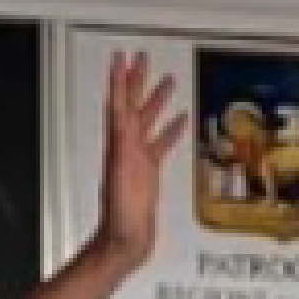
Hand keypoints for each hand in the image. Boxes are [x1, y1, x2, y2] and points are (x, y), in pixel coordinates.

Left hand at [93, 48, 184, 275]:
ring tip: (167, 80)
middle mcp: (125, 148)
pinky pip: (161, 144)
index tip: (121, 57)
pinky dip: (170, 131)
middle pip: (132, 106)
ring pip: (147, 122)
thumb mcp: (122, 176)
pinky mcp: (148, 172)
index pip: (119, 105)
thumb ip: (123, 148)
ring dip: (155, 101)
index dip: (119, 80)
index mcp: (118, 146)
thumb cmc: (121, 214)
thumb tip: (122, 120)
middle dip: (137, 81)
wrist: (124, 241)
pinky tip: (180, 121)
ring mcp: (137, 159)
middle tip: (143, 57)